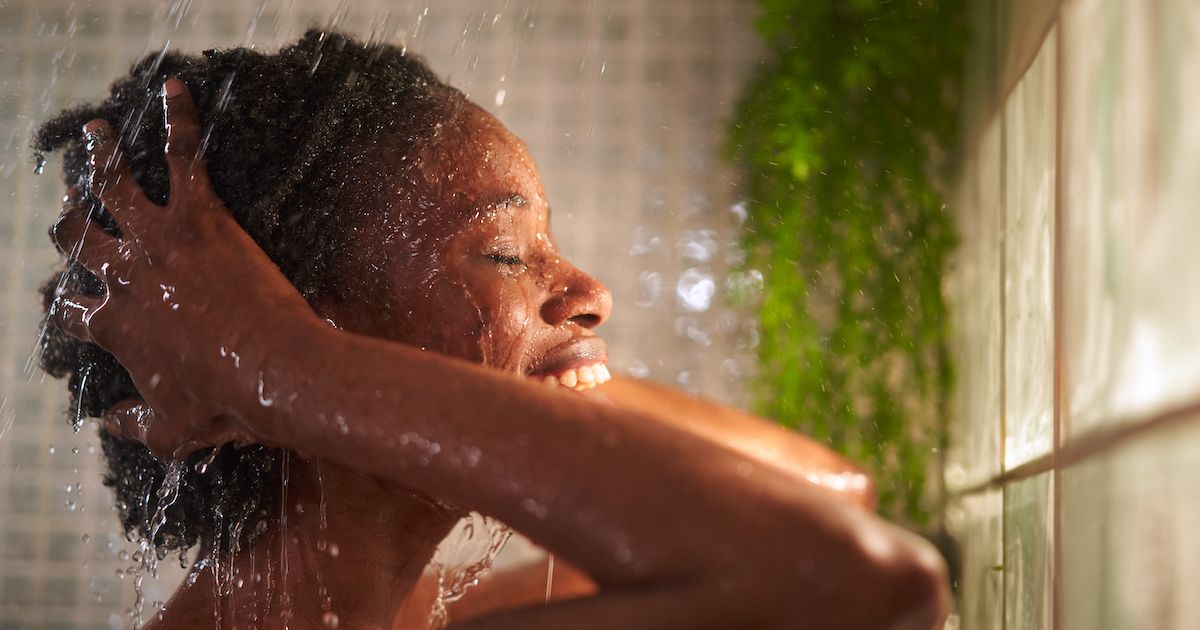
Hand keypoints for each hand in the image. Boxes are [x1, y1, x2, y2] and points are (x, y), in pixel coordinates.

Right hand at [50, 78, 318, 458]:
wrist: (274, 373)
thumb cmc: (228, 404)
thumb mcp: (172, 432)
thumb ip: (133, 426)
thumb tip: (107, 425)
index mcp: (116, 328)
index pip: (73, 311)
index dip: (68, 306)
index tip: (68, 302)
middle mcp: (125, 278)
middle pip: (80, 239)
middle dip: (68, 223)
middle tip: (67, 211)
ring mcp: (159, 243)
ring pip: (114, 187)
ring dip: (99, 155)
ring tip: (93, 133)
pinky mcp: (200, 218)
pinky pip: (184, 157)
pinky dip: (178, 120)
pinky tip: (175, 89)